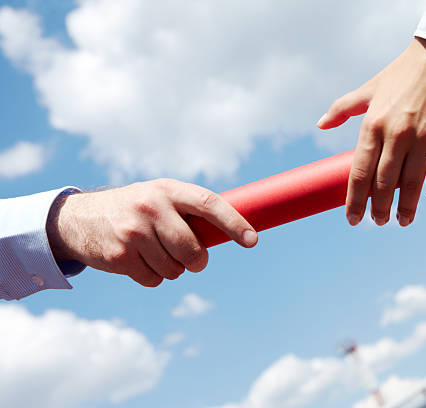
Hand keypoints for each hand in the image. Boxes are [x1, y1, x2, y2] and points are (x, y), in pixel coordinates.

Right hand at [47, 179, 257, 286]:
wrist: (80, 219)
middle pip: (192, 249)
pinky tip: (139, 260)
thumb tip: (233, 233)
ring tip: (155, 252)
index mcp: (168, 189)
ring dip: (173, 268)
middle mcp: (150, 207)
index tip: (252, 240)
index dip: (233, 222)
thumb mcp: (160, 196)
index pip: (209, 203)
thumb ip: (189, 211)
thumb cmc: (136, 209)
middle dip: (197, 261)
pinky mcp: (120, 257)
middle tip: (194, 260)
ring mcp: (133, 232)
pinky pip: (154, 280)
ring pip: (175, 269)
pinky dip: (154, 277)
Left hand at [318, 38, 425, 225]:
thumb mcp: (368, 89)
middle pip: (384, 184)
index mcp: (373, 125)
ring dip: (406, 208)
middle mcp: (398, 134)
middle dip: (379, 209)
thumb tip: (320, 125)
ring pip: (412, 184)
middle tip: (378, 222)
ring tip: (402, 221)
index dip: (354, 201)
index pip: (360, 173)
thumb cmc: (401, 74)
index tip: (352, 219)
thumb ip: (342, 108)